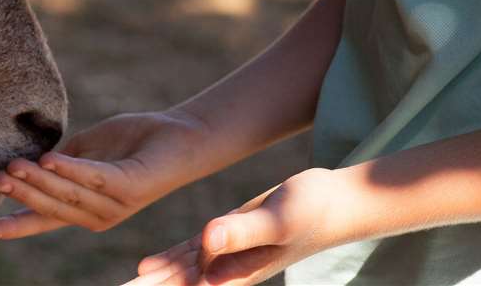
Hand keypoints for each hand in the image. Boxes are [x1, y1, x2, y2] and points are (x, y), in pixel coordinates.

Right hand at [0, 109, 209, 239]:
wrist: (178, 136)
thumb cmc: (132, 141)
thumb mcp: (86, 151)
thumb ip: (60, 161)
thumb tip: (28, 161)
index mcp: (84, 208)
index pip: (45, 219)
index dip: (17, 225)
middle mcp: (98, 215)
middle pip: (52, 207)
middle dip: (22, 194)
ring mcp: (115, 204)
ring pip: (68, 193)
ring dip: (39, 179)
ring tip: (13, 165)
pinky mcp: (130, 186)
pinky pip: (95, 178)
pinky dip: (71, 170)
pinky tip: (49, 159)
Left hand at [123, 168, 343, 285]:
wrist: (333, 202)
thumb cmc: (312, 212)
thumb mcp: (276, 219)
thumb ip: (241, 232)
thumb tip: (207, 241)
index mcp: (236, 273)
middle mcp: (229, 271)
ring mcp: (228, 257)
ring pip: (179, 273)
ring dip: (152, 281)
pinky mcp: (227, 240)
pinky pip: (190, 256)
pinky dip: (168, 262)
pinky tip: (146, 268)